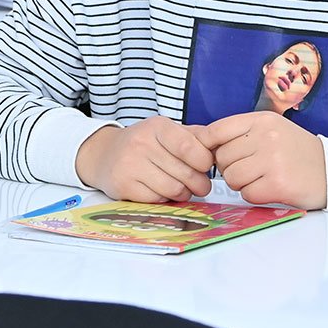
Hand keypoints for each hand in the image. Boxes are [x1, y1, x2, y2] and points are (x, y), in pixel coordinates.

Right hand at [74, 116, 214, 202]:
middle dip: (199, 183)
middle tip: (200, 184)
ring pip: (173, 190)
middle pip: (186, 173)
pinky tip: (160, 191)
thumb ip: (195, 137)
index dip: (205, 162)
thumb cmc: (144, 143)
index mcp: (158, 127)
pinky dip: (164, 200)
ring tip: (181, 188)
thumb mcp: (167, 132)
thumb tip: (223, 146)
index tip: (206, 166)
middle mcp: (142, 143)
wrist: (104, 154)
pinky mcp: (123, 186)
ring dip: (183, 194)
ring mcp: (131, 165)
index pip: (190, 147)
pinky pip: (157, 200)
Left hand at [200, 111, 326, 209]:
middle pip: (222, 158)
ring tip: (262, 178)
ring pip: (232, 178)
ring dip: (242, 184)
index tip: (210, 156)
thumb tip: (202, 144)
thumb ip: (241, 133)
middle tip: (251, 169)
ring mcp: (272, 160)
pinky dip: (255, 195)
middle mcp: (266, 136)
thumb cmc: (297, 151)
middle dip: (230, 168)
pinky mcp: (278, 184)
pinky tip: (271, 188)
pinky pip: (246, 194)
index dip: (206, 146)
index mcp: (262, 120)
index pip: (216, 130)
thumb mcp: (272, 129)